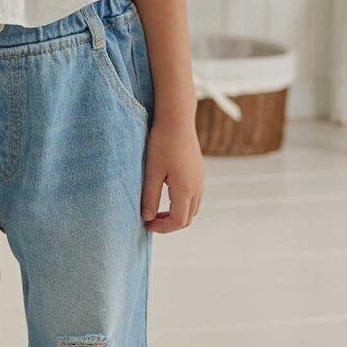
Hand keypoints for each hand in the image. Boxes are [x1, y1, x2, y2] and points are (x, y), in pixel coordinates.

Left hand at [142, 113, 203, 231]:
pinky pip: (194, 195)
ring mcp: (200, 179)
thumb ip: (150, 197)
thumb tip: (147, 218)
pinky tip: (165, 193)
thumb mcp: (152, 172)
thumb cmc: (162, 143)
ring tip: (156, 208)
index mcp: (186, 190)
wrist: (177, 118)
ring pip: (192, 208)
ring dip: (176, 213)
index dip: (162, 228)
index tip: (146, 224)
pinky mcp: (198, 171)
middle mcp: (197, 187)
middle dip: (169, 223)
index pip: (178, 221)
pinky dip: (181, 202)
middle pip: (188, 218)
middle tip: (150, 219)